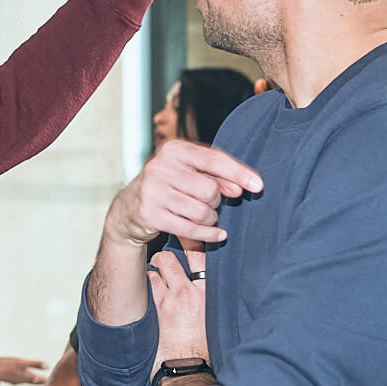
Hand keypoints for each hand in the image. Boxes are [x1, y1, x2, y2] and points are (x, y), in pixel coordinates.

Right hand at [0, 356, 49, 384]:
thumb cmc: (6, 367)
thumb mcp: (22, 363)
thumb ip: (35, 364)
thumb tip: (47, 365)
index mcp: (26, 376)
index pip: (38, 379)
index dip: (44, 380)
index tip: (50, 381)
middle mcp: (21, 380)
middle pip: (33, 381)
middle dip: (39, 381)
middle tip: (45, 381)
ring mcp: (15, 380)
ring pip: (26, 381)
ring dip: (32, 380)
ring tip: (36, 379)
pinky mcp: (9, 378)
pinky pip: (19, 380)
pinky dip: (23, 379)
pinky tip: (21, 377)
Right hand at [106, 139, 261, 247]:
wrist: (128, 209)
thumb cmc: (167, 187)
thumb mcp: (188, 174)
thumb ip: (215, 176)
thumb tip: (239, 188)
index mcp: (173, 150)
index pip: (213, 159)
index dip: (238, 173)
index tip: (258, 186)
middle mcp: (159, 167)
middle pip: (210, 189)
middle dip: (216, 201)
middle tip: (208, 203)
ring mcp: (152, 191)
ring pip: (201, 211)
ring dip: (210, 219)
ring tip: (204, 217)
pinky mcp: (149, 214)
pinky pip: (190, 228)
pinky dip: (208, 235)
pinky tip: (217, 235)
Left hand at [150, 249, 208, 370]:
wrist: (188, 363)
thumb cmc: (203, 341)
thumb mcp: (215, 313)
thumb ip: (209, 292)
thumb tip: (203, 276)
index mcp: (209, 292)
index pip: (201, 255)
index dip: (193, 240)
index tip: (188, 235)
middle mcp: (191, 291)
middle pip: (174, 256)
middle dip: (168, 255)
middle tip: (166, 261)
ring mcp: (172, 297)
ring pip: (159, 264)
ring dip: (157, 269)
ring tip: (159, 278)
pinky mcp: (158, 305)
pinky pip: (148, 280)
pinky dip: (148, 282)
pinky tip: (151, 290)